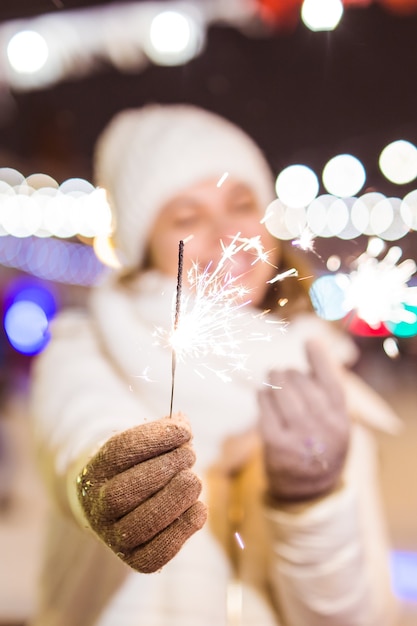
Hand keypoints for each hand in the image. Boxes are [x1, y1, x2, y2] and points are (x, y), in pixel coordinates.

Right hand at [76, 414, 206, 572]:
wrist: (120, 503)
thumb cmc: (139, 465)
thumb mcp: (146, 443)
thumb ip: (165, 431)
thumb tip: (183, 423)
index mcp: (94, 471)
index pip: (119, 452)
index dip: (155, 439)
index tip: (184, 431)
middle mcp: (97, 507)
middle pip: (123, 493)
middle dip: (165, 469)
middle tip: (190, 455)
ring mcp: (113, 537)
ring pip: (139, 524)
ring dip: (175, 498)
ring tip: (194, 480)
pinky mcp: (135, 559)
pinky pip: (156, 554)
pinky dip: (182, 530)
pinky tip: (198, 508)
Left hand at [258, 339, 349, 501]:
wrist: (309, 489)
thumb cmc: (321, 444)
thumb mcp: (334, 421)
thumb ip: (326, 390)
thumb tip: (314, 344)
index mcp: (341, 418)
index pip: (332, 381)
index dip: (320, 358)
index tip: (310, 340)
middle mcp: (323, 426)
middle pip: (301, 381)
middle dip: (289, 374)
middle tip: (283, 374)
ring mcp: (300, 436)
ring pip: (281, 391)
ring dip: (274, 380)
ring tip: (273, 379)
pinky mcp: (276, 444)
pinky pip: (265, 407)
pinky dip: (263, 396)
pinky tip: (264, 394)